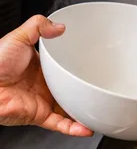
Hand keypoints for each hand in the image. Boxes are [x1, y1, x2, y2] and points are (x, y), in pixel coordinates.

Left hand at [0, 15, 92, 136]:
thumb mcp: (19, 37)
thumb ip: (38, 26)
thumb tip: (60, 26)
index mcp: (44, 67)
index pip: (65, 67)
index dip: (78, 66)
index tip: (92, 63)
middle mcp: (46, 85)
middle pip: (71, 88)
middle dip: (85, 88)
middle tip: (101, 84)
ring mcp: (44, 101)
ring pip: (70, 108)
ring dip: (84, 110)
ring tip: (101, 107)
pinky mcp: (40, 115)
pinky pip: (61, 124)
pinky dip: (74, 127)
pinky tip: (87, 127)